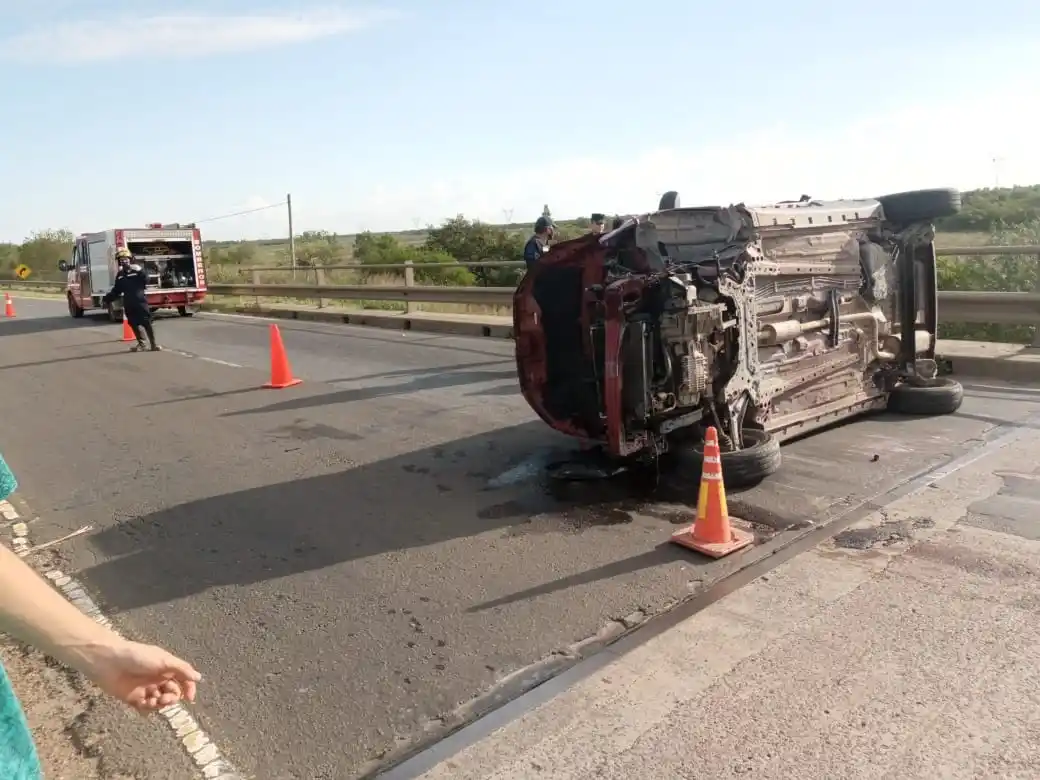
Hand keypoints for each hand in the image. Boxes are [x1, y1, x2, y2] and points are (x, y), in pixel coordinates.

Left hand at [73, 639, 200, 713]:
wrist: (109, 662)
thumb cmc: (137, 656)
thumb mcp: (163, 660)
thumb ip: (182, 669)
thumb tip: (198, 678)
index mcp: (167, 668)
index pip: (183, 680)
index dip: (188, 689)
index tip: (189, 699)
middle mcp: (158, 679)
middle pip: (173, 693)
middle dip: (172, 698)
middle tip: (165, 699)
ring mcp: (146, 689)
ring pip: (160, 702)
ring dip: (160, 704)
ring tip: (154, 701)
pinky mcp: (134, 698)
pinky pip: (146, 708)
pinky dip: (148, 708)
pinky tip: (145, 704)